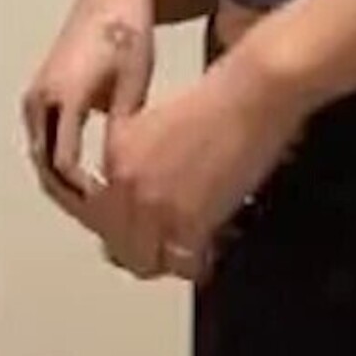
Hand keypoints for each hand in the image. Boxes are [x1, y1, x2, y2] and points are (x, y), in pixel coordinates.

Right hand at [22, 0, 155, 227]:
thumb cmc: (130, 37)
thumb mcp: (133, 84)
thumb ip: (122, 131)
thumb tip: (122, 178)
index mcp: (63, 96)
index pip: (64, 164)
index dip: (85, 196)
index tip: (111, 217)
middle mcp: (40, 99)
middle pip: (47, 167)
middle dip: (73, 198)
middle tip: (106, 226)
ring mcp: (35, 98)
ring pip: (43, 157)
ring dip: (65, 186)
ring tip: (99, 212)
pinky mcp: (39, 97)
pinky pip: (45, 142)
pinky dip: (61, 166)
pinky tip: (91, 183)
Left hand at [97, 47, 306, 282]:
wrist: (256, 90)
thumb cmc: (224, 95)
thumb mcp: (162, 123)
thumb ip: (143, 161)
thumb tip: (154, 197)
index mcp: (117, 151)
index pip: (99, 212)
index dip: (122, 228)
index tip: (140, 234)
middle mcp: (126, 180)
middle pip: (117, 243)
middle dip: (142, 250)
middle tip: (168, 249)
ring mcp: (155, 205)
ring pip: (145, 260)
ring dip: (168, 260)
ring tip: (193, 254)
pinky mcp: (188, 222)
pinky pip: (184, 265)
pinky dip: (198, 265)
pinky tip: (213, 252)